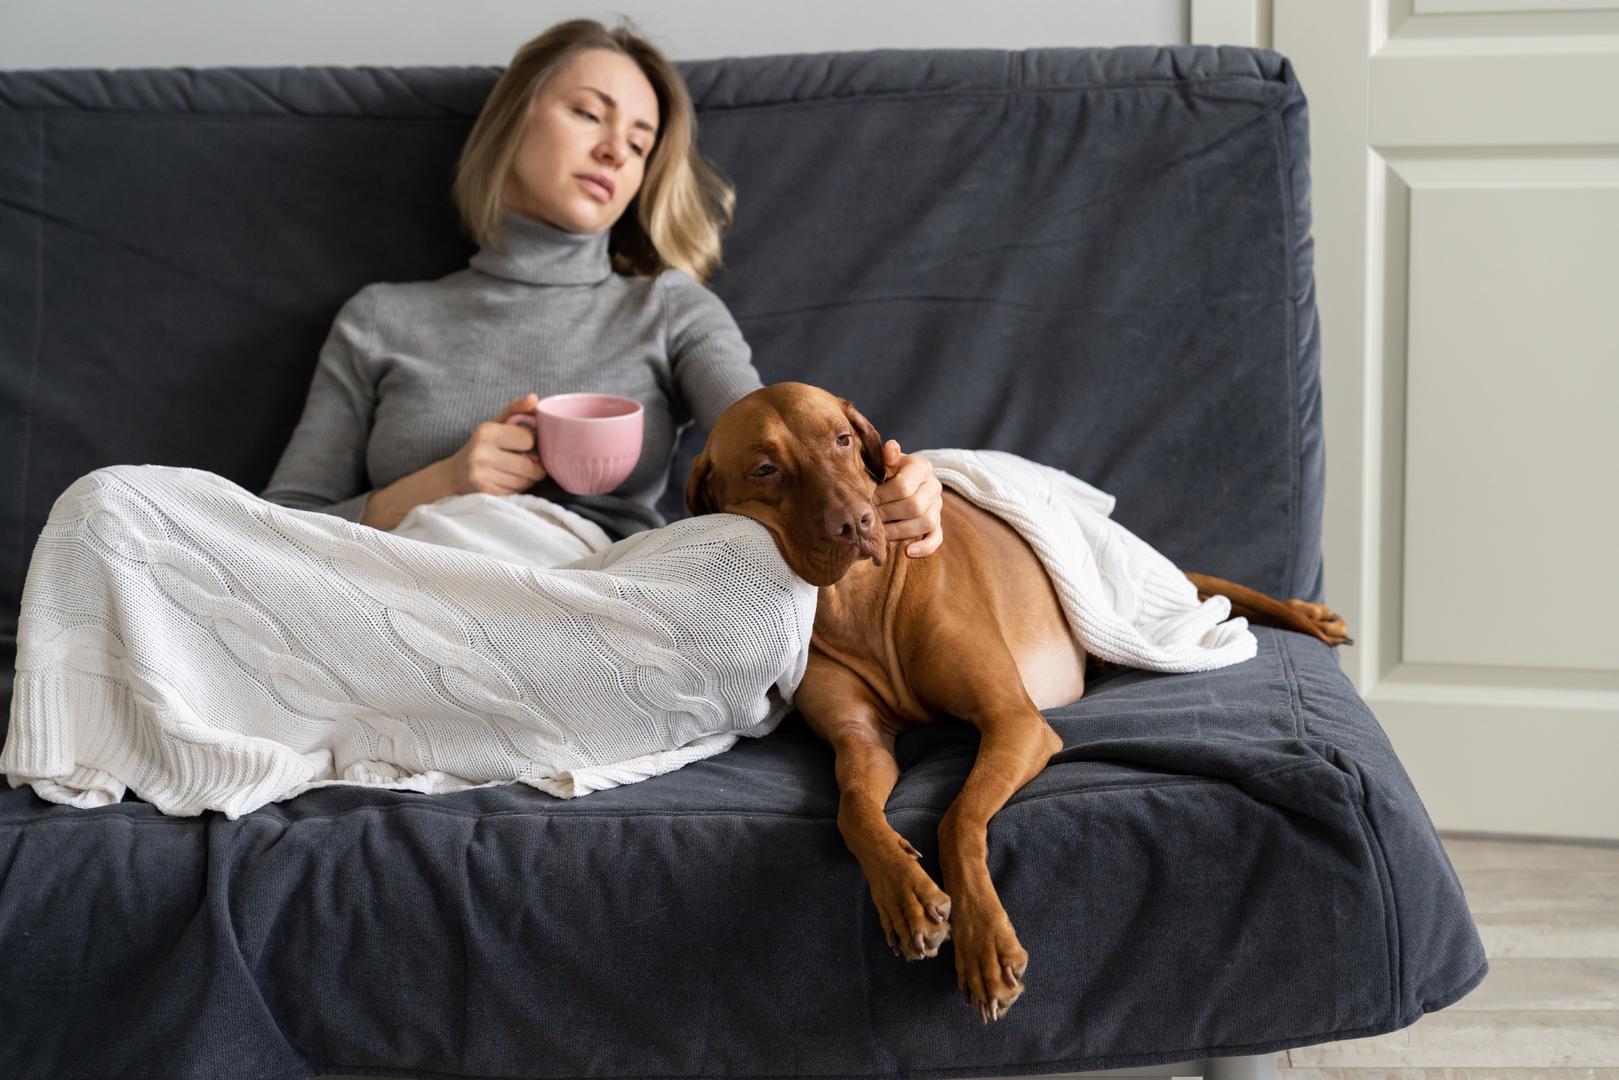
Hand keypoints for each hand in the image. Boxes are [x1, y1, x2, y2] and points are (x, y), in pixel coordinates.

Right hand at [444, 393, 547, 496]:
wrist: (454, 474)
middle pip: (529, 465)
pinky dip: (516, 489)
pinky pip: (515, 492)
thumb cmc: (482, 446)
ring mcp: (481, 475)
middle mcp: (481, 453)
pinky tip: (505, 482)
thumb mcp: (495, 424)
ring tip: (514, 472)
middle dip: (533, 466)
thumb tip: (533, 398)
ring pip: (524, 481)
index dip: (529, 443)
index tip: (522, 444)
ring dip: (526, 479)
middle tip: (525, 462)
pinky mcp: (484, 492)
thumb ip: (515, 409)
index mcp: (486, 432)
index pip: (528, 439)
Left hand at [874, 439, 942, 557]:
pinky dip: (924, 547)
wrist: (900, 479)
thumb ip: (887, 455)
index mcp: (922, 466)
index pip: (903, 486)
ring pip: (925, 522)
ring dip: (900, 531)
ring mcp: (938, 506)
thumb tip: (890, 448)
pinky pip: (937, 538)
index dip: (882, 496)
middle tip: (870, 519)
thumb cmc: (887, 470)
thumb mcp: (886, 460)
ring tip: (881, 534)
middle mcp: (934, 486)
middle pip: (914, 506)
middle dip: (888, 514)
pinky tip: (907, 552)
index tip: (866, 501)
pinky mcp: (938, 524)